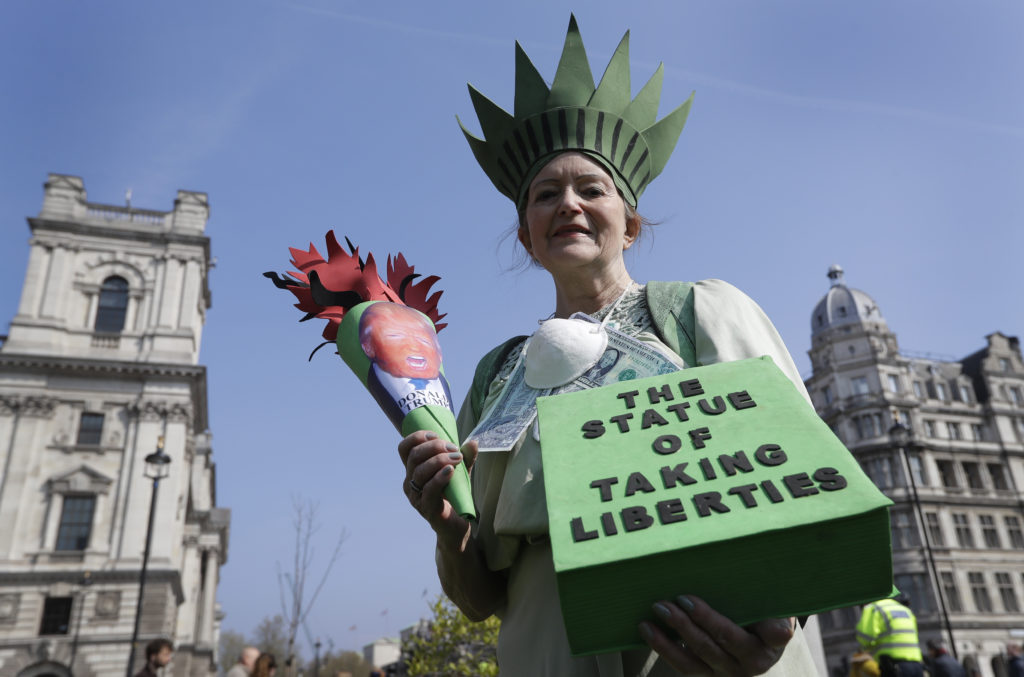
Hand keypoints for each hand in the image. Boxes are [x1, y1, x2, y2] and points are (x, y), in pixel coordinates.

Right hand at [397, 431, 477, 533]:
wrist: (457, 524)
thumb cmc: (454, 496)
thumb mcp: (459, 472)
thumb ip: (465, 458)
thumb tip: (473, 442)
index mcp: (413, 470)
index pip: (404, 448)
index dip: (417, 437)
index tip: (436, 435)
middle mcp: (409, 482)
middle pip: (413, 457)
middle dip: (434, 447)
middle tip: (453, 449)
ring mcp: (416, 496)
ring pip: (419, 472)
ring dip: (439, 460)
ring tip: (456, 459)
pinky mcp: (426, 508)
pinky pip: (428, 490)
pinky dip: (439, 478)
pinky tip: (450, 471)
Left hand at [639, 595, 793, 675]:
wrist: (759, 635)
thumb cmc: (765, 615)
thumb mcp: (777, 612)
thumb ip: (777, 619)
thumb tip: (781, 632)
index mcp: (766, 648)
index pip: (762, 638)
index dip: (757, 630)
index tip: (759, 622)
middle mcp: (746, 666)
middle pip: (716, 645)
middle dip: (693, 623)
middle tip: (676, 600)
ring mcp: (723, 673)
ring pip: (694, 659)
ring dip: (670, 638)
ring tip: (655, 613)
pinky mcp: (706, 675)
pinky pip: (683, 665)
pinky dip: (663, 648)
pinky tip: (648, 630)